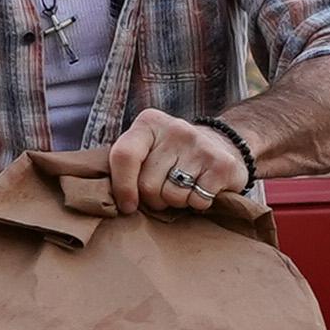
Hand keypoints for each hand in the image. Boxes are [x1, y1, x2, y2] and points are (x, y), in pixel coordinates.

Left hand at [99, 107, 253, 216]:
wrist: (222, 146)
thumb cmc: (173, 155)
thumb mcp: (147, 149)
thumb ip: (126, 164)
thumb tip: (108, 199)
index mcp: (148, 123)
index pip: (123, 156)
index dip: (122, 187)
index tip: (127, 206)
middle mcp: (175, 128)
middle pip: (147, 185)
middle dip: (154, 198)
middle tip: (165, 188)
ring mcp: (200, 145)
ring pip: (172, 196)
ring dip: (176, 202)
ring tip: (184, 186)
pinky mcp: (221, 164)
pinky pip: (197, 201)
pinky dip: (197, 203)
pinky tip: (201, 188)